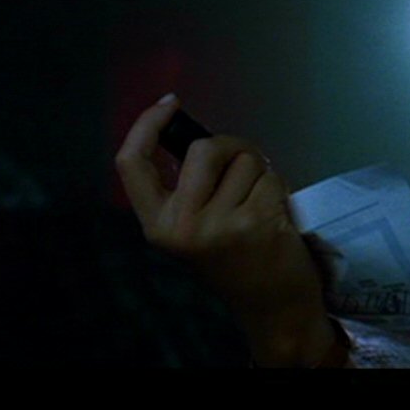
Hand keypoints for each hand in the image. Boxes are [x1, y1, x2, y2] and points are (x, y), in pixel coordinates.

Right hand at [115, 95, 334, 365]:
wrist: (271, 306)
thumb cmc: (234, 259)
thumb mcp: (191, 228)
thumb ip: (185, 186)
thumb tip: (189, 129)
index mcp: (157, 226)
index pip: (131, 164)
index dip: (146, 125)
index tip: (169, 103)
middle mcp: (182, 227)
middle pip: (202, 149)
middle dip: (230, 147)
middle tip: (242, 168)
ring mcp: (220, 225)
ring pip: (244, 159)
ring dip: (259, 172)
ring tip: (258, 203)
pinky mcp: (257, 222)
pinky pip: (270, 176)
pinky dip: (278, 186)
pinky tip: (275, 215)